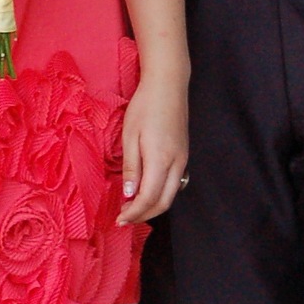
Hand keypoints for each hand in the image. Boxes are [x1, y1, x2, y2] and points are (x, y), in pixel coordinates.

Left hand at [118, 70, 188, 224]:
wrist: (168, 85)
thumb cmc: (145, 106)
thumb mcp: (130, 136)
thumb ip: (132, 167)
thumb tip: (130, 195)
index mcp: (161, 159)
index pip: (148, 198)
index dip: (134, 213)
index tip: (119, 219)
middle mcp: (177, 164)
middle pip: (163, 203)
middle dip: (143, 215)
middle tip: (124, 218)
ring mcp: (183, 160)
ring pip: (171, 195)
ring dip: (152, 207)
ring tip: (132, 208)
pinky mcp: (184, 155)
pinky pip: (175, 184)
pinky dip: (160, 195)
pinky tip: (145, 191)